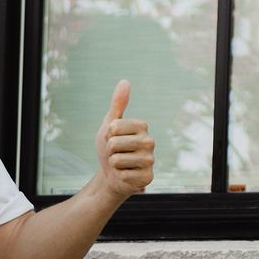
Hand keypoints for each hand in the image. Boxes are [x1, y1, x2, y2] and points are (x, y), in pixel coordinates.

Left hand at [94, 80, 154, 198]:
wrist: (111, 176)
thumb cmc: (111, 149)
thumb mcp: (110, 125)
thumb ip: (118, 104)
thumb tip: (125, 81)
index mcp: (142, 126)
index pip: (114, 127)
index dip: (108, 135)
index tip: (113, 140)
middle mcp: (150, 141)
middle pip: (115, 143)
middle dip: (109, 150)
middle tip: (116, 154)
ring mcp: (150, 160)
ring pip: (117, 159)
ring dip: (113, 164)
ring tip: (120, 165)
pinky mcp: (148, 177)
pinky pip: (123, 174)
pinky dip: (119, 176)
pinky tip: (125, 175)